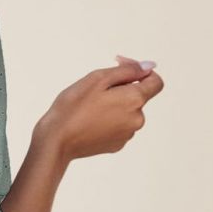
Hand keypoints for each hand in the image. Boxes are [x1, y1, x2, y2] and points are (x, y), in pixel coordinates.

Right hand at [35, 56, 163, 163]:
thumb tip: (148, 66)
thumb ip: (127, 70)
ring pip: (127, 111)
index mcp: (135, 100)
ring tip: (89, 107)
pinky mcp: (117, 145)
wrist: (56, 140)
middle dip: (122, 89)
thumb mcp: (97, 78)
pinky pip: (118, 126)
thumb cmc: (73, 107)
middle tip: (95, 89)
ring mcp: (127, 134)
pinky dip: (108, 120)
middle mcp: (137, 119)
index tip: (122, 67)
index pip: (156, 81)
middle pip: (138, 96)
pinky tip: (89, 121)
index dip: (142, 71)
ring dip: (114, 105)